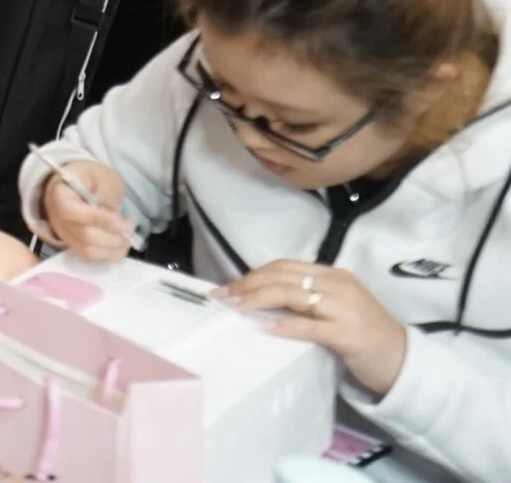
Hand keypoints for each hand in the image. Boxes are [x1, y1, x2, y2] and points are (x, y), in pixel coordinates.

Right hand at [39, 159, 134, 262]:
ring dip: (113, 248)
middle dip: (113, 236)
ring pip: (88, 251)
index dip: (97, 219)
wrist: (73, 186)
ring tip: (128, 238)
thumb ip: (107, 191)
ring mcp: (65, 235)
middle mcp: (58, 218)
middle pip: (84, 235)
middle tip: (130, 227)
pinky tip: (121, 245)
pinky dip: (109, 255)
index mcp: (60, 195)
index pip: (72, 212)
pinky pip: (91, 257)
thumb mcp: (101, 174)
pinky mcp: (74, 245)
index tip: (120, 220)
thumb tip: (111, 213)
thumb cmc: (88, 178)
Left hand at [217, 261, 409, 396]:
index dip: (253, 274)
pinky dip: (284, 325)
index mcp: (334, 276)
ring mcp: (345, 308)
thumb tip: (261, 299)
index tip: (229, 286)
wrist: (404, 361)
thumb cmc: (365, 335)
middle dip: (248, 284)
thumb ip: (306, 300)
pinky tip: (264, 328)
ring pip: (292, 295)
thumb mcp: (335, 308)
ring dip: (258, 300)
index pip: (285, 266)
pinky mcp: (348, 334)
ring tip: (235, 308)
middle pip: (283, 277)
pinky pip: (309, 326)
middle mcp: (339, 285)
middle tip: (223, 296)